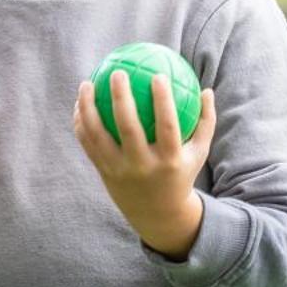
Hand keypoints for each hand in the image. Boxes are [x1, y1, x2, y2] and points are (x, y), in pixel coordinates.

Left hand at [72, 69, 217, 259]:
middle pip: (128, 127)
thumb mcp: (198, 153)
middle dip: (121, 98)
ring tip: (86, 84)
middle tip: (118, 72)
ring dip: (89, 107)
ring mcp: (119, 170)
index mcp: (168, 160)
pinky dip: (82, 123)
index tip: (158, 74)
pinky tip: (80, 104)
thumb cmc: (180, 174)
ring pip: (99, 135)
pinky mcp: (103, 172)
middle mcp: (142, 165)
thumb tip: (207, 90)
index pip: (166, 126)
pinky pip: (88, 144)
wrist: (157, 214)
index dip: (162, 100)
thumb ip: (205, 122)